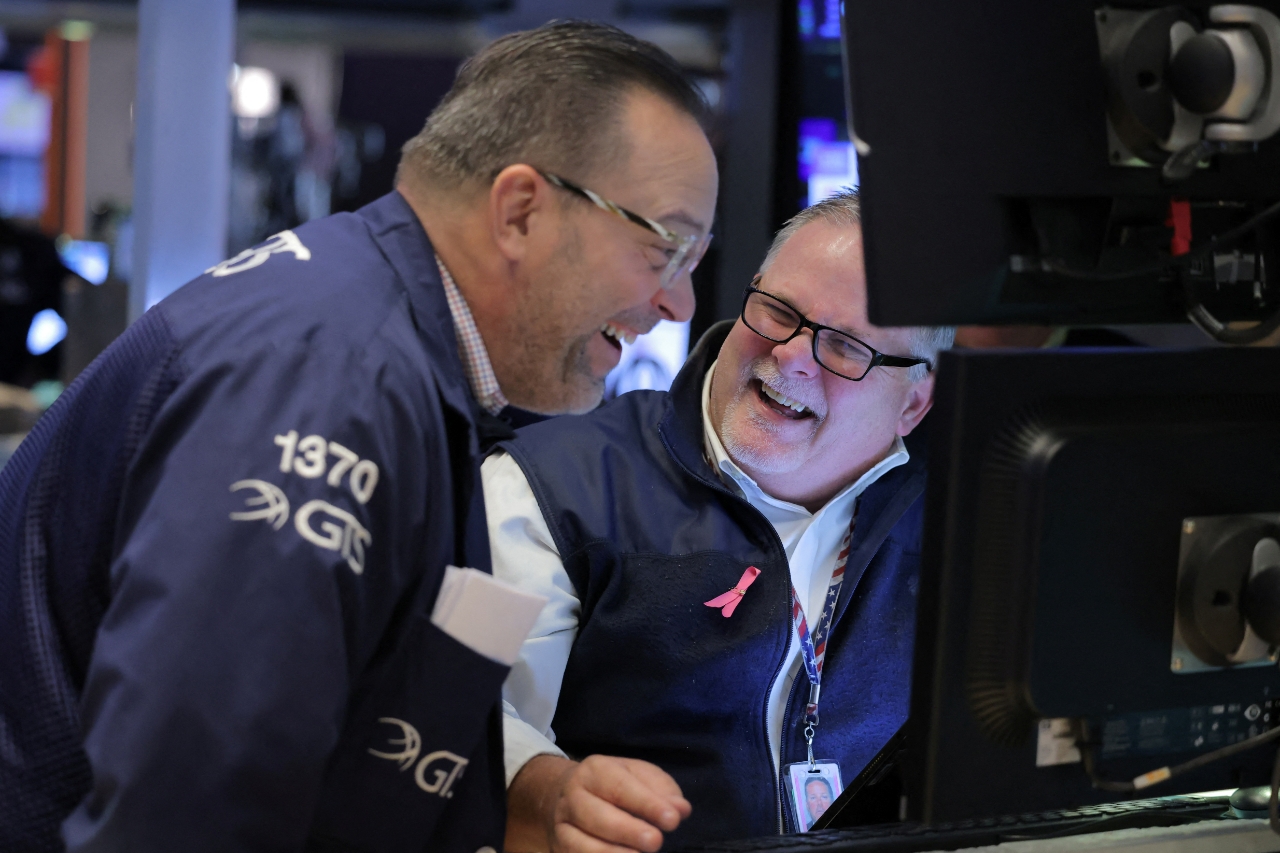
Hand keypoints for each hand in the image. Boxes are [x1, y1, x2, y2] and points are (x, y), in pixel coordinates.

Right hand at [506, 753, 690, 852]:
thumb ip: (662, 790)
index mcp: (595, 771)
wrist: (565, 793)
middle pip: (599, 816)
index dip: (647, 805)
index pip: (621, 788)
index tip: (673, 820)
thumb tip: (681, 809)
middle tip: (656, 842)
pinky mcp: (559, 848)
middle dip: (629, 831)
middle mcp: (574, 796)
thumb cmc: (613, 784)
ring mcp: (562, 825)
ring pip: (582, 844)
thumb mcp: (637, 775)